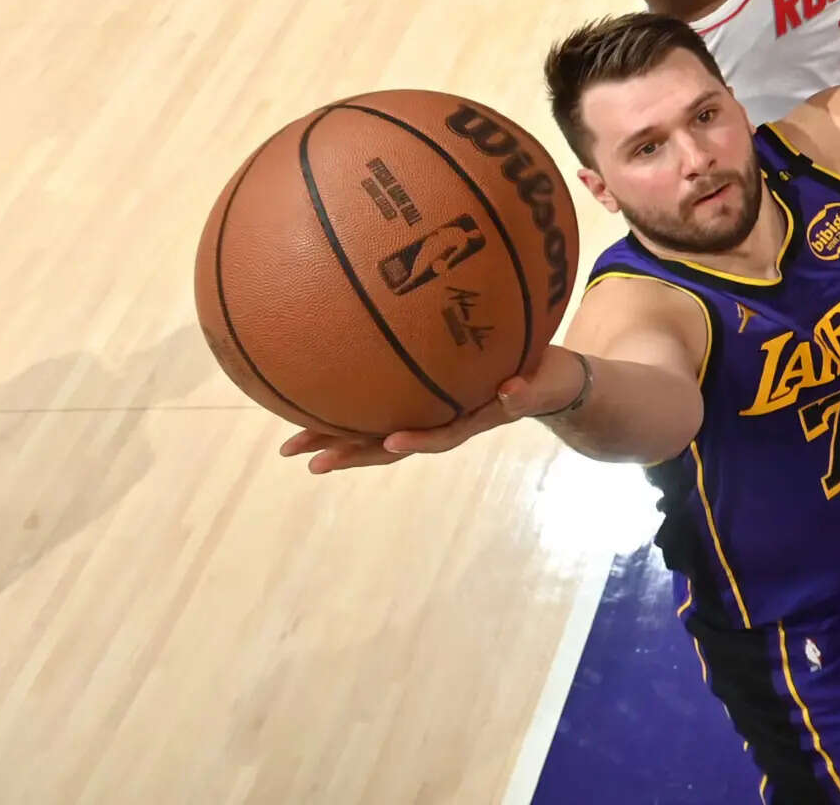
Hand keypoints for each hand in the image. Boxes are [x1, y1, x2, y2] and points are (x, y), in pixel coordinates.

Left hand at [278, 345, 591, 473]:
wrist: (546, 380)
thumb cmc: (548, 378)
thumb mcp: (544, 384)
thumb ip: (528, 392)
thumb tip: (510, 390)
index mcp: (472, 420)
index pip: (440, 435)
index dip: (416, 440)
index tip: (389, 442)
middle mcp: (441, 423)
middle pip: (391, 443)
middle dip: (351, 452)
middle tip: (309, 462)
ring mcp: (428, 414)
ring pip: (375, 432)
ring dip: (335, 440)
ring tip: (292, 448)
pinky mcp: (420, 399)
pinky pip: (378, 408)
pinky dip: (346, 413)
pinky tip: (313, 407)